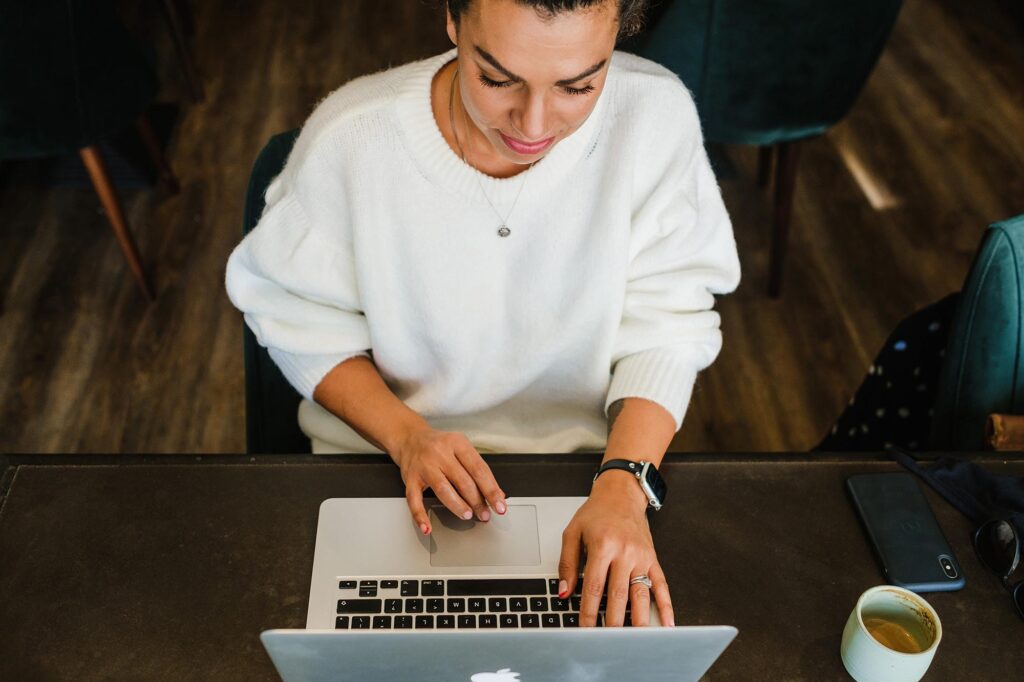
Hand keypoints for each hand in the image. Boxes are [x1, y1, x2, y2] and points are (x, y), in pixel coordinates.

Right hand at [391, 426, 506, 533]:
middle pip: (463, 481)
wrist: (409, 438)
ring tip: (468, 515)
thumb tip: (498, 495)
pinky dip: (420, 516)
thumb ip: (478, 470)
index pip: (479, 469)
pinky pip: (414, 500)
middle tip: (485, 514)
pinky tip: (427, 527)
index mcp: (457, 443)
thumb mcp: (461, 450)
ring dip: (458, 506)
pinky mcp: (410, 478)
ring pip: (443, 489)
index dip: (491, 490)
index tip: (500, 505)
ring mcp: (424, 466)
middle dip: (477, 501)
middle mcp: (440, 453)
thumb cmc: (439, 446)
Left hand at [558, 472, 674, 626]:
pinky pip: (661, 584)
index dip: (589, 611)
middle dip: (613, 622)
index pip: (595, 586)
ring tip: (636, 640)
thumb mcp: (573, 532)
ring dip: (638, 619)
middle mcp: (625, 551)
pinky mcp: (653, 558)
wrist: (621, 494)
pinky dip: (665, 605)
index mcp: (603, 545)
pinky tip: (667, 622)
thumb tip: (564, 592)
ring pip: (641, 593)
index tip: (585, 630)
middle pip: (618, 594)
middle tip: (608, 642)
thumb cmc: (596, 513)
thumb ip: (567, 564)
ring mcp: (641, 556)